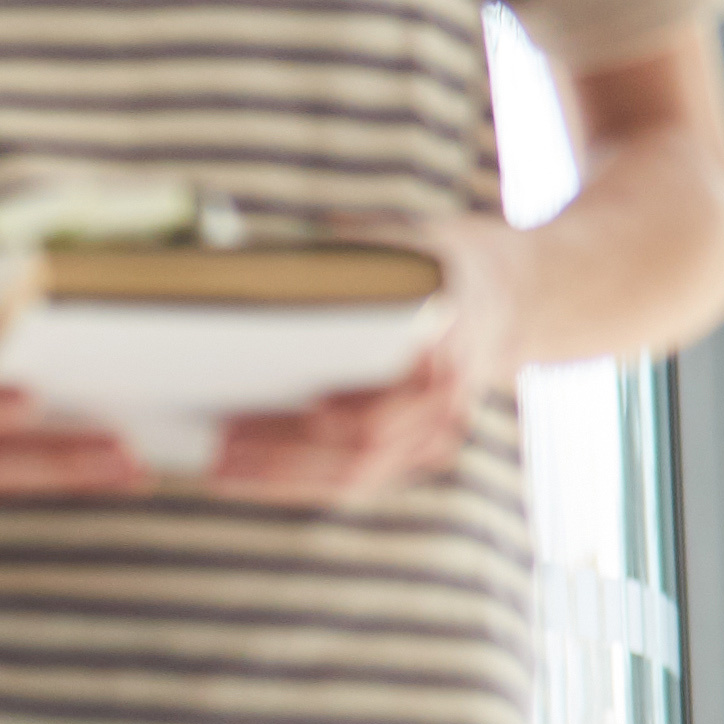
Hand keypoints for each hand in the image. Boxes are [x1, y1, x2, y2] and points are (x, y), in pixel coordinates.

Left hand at [202, 214, 529, 505]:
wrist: (503, 293)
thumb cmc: (432, 262)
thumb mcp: (397, 244)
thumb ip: (341, 260)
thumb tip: (250, 268)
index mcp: (443, 347)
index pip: (386, 406)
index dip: (333, 421)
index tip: (277, 420)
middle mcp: (444, 402)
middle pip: (362, 452)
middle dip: (284, 456)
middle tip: (219, 447)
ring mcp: (435, 434)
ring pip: (358, 475)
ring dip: (283, 476)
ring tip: (219, 464)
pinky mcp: (417, 450)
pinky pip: (359, 477)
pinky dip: (302, 478)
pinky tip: (252, 471)